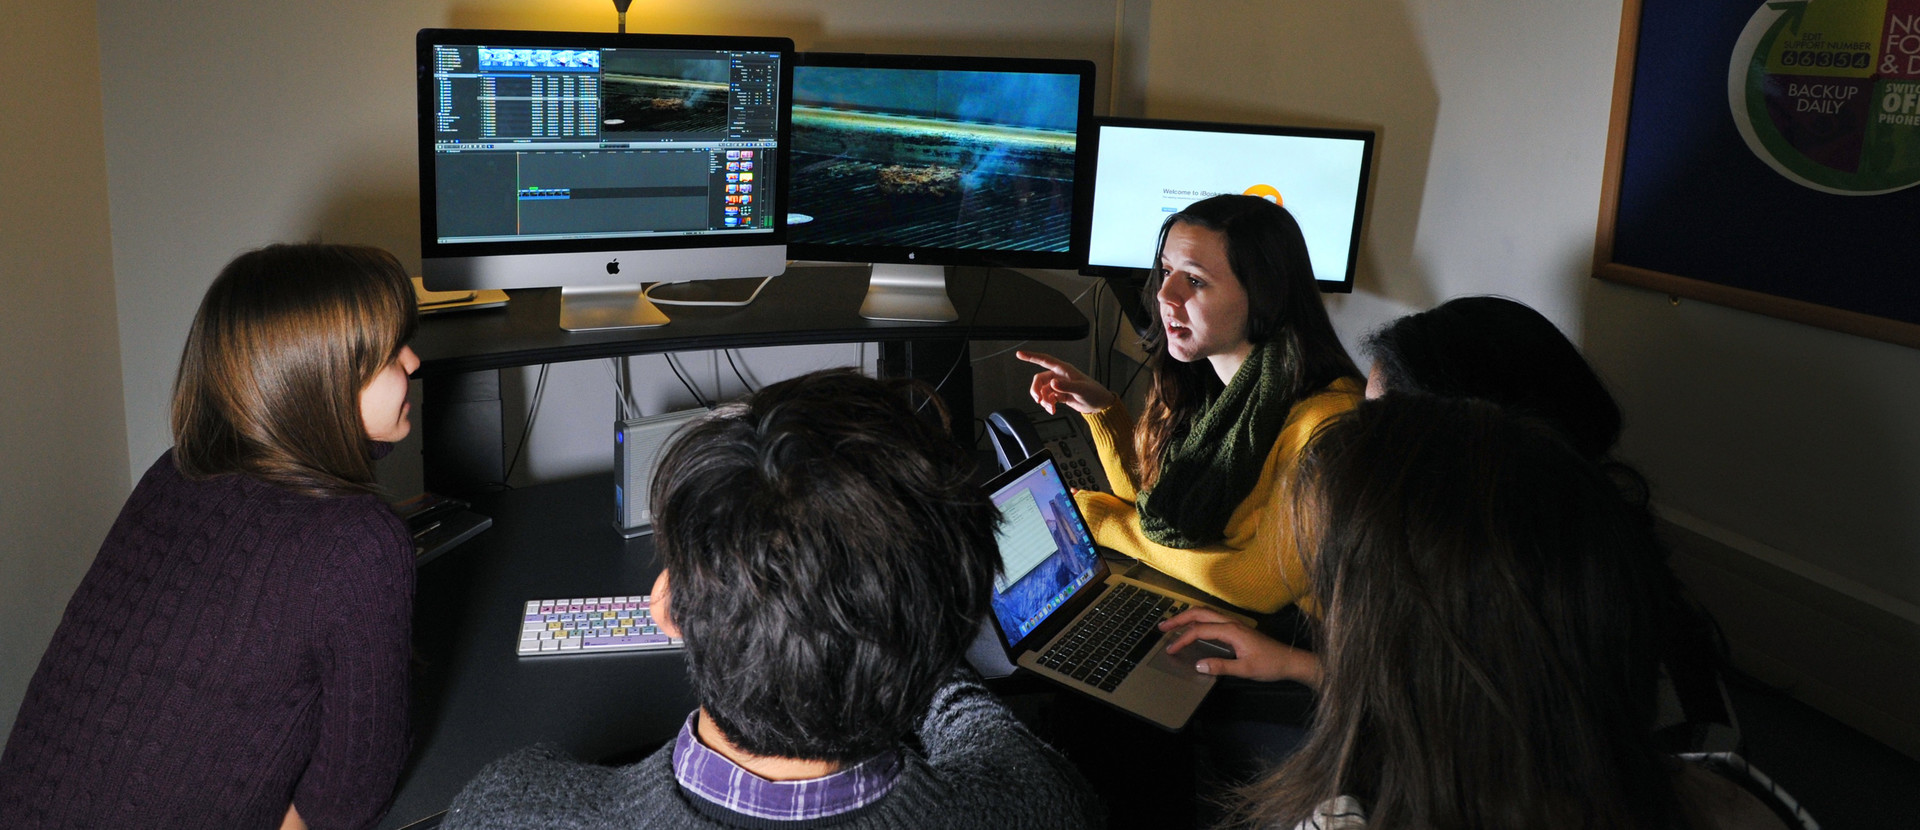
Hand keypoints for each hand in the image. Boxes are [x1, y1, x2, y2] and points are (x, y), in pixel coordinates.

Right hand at [1016, 351, 1117, 414]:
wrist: (1099, 404)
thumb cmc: (1094, 393)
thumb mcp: (1081, 389)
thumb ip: (1066, 386)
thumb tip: (1053, 383)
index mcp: (1064, 369)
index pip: (1045, 360)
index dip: (1031, 356)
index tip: (1020, 354)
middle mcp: (1059, 375)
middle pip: (1039, 379)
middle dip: (1036, 390)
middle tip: (1038, 400)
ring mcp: (1059, 385)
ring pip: (1042, 390)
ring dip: (1043, 400)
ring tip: (1049, 407)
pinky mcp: (1060, 394)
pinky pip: (1048, 398)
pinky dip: (1048, 404)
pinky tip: (1052, 409)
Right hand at [1159, 608, 1322, 687]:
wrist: (1289, 660)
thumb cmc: (1270, 664)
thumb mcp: (1245, 669)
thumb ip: (1221, 667)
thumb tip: (1198, 665)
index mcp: (1231, 630)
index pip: (1199, 631)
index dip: (1182, 639)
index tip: (1171, 649)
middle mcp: (1231, 623)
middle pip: (1199, 614)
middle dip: (1179, 618)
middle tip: (1162, 627)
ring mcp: (1234, 624)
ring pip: (1206, 614)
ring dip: (1187, 617)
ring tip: (1172, 624)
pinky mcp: (1237, 629)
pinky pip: (1212, 619)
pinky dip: (1197, 621)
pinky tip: (1193, 629)